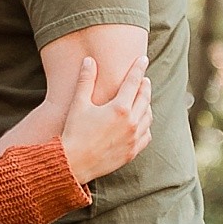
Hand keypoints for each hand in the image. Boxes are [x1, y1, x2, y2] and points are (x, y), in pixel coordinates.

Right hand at [32, 29, 150, 186]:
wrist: (74, 163)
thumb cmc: (75, 132)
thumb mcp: (79, 103)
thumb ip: (86, 80)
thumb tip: (89, 60)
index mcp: (119, 108)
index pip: (133, 82)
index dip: (138, 68)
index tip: (143, 59)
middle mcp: (131, 123)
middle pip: (144, 98)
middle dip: (145, 85)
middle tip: (144, 78)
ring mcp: (133, 139)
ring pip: (148, 117)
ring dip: (147, 104)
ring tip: (143, 98)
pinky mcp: (131, 152)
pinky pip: (146, 136)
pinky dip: (146, 126)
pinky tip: (141, 122)